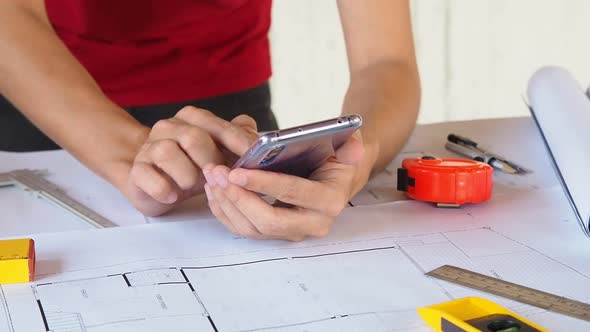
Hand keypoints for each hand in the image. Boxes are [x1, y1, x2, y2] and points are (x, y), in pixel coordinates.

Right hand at [125, 106, 257, 215]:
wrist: (154, 180)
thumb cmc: (193, 165)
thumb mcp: (220, 152)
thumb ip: (239, 140)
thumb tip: (258, 139)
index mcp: (193, 118)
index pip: (219, 125)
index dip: (239, 143)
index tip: (254, 158)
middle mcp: (169, 127)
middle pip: (193, 138)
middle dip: (211, 162)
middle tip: (219, 179)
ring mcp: (149, 147)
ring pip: (167, 153)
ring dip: (186, 175)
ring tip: (193, 186)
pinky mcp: (136, 170)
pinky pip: (147, 176)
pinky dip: (164, 189)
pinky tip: (173, 195)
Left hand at [202, 132, 365, 240]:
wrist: (338, 178)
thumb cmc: (337, 159)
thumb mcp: (349, 147)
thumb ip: (352, 145)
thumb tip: (353, 146)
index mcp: (329, 200)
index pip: (292, 193)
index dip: (263, 184)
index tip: (236, 171)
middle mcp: (313, 223)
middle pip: (268, 221)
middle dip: (238, 198)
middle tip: (217, 174)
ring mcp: (293, 231)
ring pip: (252, 229)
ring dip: (227, 204)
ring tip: (211, 177)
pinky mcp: (277, 233)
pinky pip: (245, 230)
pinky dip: (225, 212)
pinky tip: (214, 190)